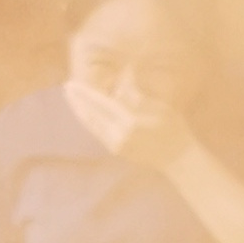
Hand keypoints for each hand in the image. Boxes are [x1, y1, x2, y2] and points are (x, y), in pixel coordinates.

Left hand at [64, 76, 193, 174]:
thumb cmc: (173, 128)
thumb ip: (135, 96)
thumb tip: (118, 87)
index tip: (73, 84)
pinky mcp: (116, 150)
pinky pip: (98, 132)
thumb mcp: (158, 106)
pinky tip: (85, 112)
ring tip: (71, 98)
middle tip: (66, 87)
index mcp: (130, 122)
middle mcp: (119, 135)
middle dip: (77, 101)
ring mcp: (116, 145)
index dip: (85, 93)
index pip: (101, 104)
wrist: (177, 158)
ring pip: (92, 126)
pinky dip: (90, 121)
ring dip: (80, 111)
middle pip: (91, 116)